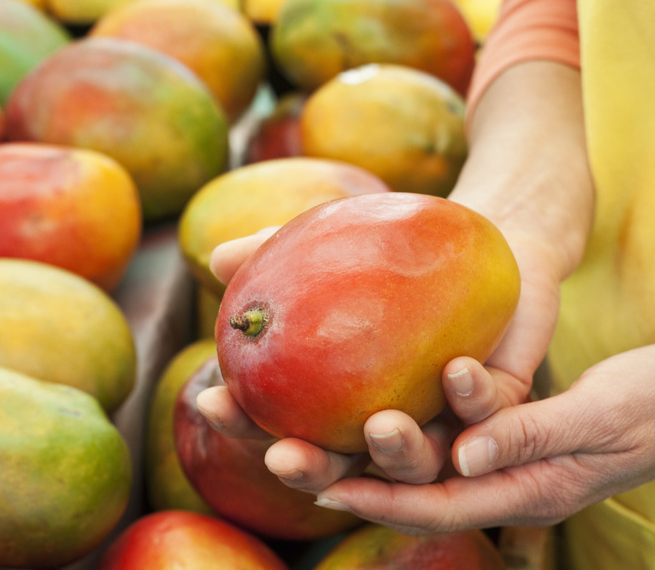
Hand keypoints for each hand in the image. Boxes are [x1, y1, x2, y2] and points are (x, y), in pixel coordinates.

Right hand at [199, 211, 562, 481]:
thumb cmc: (387, 251)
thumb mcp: (328, 245)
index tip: (213, 402)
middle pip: (347, 469)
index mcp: (341, 403)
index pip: (284, 426)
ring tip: (383, 426)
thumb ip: (276, 253)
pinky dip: (475, 400)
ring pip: (424, 465)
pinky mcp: (501, 407)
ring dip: (401, 455)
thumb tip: (217, 260)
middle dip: (315, 472)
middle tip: (286, 457)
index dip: (244, 425)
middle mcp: (389, 423)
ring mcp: (445, 421)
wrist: (474, 237)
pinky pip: (493, 418)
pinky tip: (458, 370)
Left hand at [304, 345, 654, 532]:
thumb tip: (464, 460)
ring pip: (412, 458)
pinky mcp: (486, 425)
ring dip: (356, 446)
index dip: (379, 497)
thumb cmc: (643, 406)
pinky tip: (352, 398)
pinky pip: (431, 429)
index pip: (437, 504)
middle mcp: (494, 478)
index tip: (324, 486)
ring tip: (299, 428)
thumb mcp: (595, 417)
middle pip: (408, 486)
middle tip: (283, 457)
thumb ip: (531, 436)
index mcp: (521, 491)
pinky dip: (391, 419)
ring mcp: (489, 454)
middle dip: (347, 475)